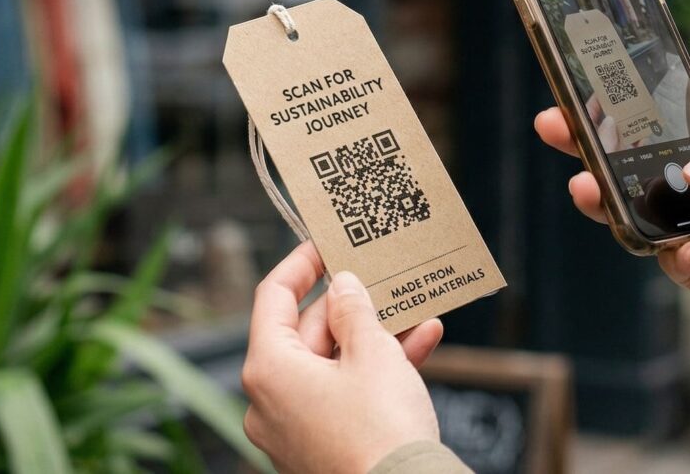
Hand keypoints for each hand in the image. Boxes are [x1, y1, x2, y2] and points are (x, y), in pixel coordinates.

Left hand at [241, 242, 444, 473]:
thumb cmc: (380, 428)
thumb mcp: (372, 352)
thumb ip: (353, 309)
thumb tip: (342, 287)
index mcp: (268, 369)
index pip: (272, 297)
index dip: (300, 264)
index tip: (324, 242)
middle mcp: (270, 401)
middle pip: (305, 332)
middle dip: (349, 304)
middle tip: (379, 275)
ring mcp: (294, 428)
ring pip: (331, 365)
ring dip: (373, 336)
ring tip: (411, 309)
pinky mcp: (321, 447)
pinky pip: (344, 395)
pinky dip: (376, 371)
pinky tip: (421, 345)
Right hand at [535, 79, 689, 346]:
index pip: (662, 103)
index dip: (625, 90)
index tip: (588, 82)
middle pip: (629, 153)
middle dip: (586, 139)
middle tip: (553, 126)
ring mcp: (689, 221)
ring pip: (629, 206)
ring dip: (603, 197)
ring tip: (585, 188)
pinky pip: (665, 257)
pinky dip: (673, 253)